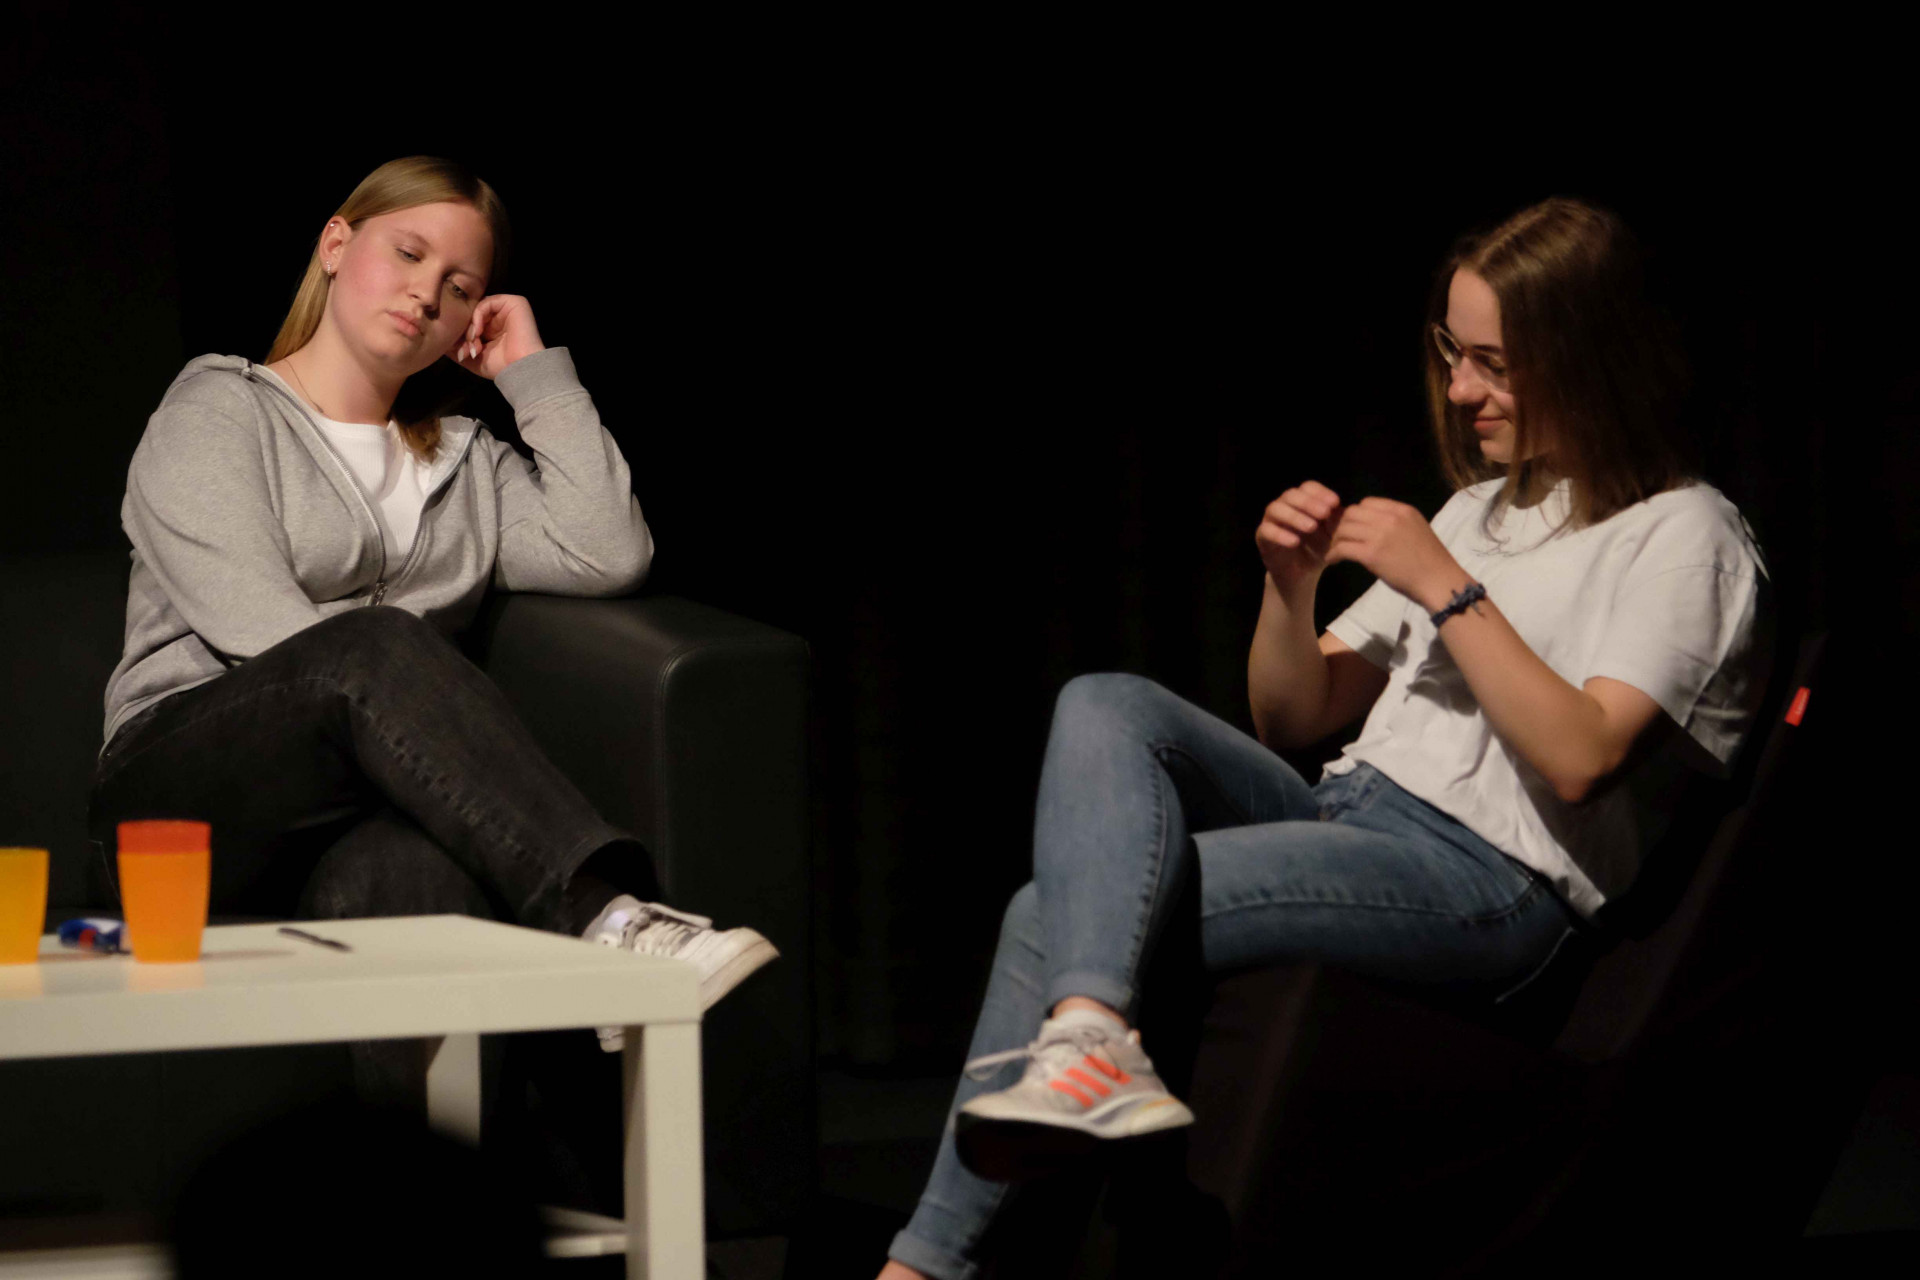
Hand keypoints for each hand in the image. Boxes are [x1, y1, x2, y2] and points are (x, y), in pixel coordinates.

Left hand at [449, 294, 544, 379]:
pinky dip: (477, 316)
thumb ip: (457, 346)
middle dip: (466, 332)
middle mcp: (501, 318)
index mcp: (494, 330)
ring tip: (473, 341)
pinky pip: (487, 303)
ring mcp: (507, 309)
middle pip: (473, 315)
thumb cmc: (499, 367)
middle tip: (466, 349)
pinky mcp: (514, 303)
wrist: (519, 369)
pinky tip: (478, 331)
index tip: (461, 353)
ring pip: (478, 309)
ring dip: (471, 326)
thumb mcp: (472, 357)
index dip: (462, 335)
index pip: (470, 323)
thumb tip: (440, 340)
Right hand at [1256, 481, 1344, 598]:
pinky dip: (1280, 534)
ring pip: (1275, 508)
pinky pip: (1267, 531)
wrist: (1302, 575)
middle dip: (1308, 502)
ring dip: (1294, 516)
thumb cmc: (1317, 550)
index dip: (1320, 493)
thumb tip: (1348, 508)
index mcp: (1302, 502)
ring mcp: (1271, 520)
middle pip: (1291, 495)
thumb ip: (1337, 521)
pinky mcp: (1262, 537)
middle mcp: (1284, 506)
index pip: (1308, 488)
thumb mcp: (1332, 535)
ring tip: (1311, 527)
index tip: (1335, 502)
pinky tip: (1295, 542)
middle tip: (1324, 513)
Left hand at [1322, 496, 1466, 611]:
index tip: (1353, 527)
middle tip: (1339, 538)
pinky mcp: (1371, 554)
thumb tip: (1371, 524)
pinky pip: (1342, 547)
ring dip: (1335, 539)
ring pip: (1344, 528)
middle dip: (1342, 525)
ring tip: (1335, 550)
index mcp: (1402, 510)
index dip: (1357, 514)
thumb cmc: (1430, 560)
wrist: (1439, 581)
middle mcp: (1390, 518)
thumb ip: (1396, 522)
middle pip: (1352, 512)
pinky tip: (1333, 561)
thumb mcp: (1416, 529)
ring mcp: (1380, 535)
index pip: (1367, 502)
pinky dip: (1334, 554)